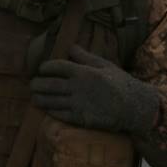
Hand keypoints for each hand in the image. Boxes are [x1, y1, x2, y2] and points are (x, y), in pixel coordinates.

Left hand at [30, 45, 159, 133]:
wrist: (133, 107)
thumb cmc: (120, 83)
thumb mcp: (105, 65)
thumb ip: (85, 57)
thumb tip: (70, 47)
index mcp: (84, 72)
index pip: (57, 67)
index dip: (45, 67)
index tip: (41, 69)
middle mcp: (78, 87)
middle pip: (49, 84)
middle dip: (37, 84)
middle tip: (32, 84)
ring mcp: (78, 104)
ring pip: (51, 101)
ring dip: (39, 98)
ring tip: (34, 97)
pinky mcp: (80, 118)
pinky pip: (59, 114)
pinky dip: (50, 110)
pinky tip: (45, 108)